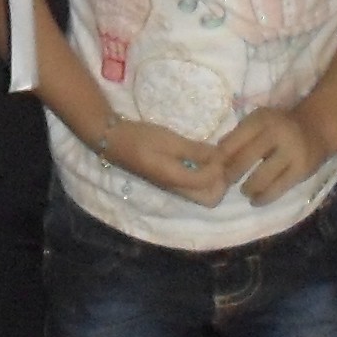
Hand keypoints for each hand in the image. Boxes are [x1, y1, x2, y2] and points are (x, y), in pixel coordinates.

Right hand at [99, 112, 232, 205]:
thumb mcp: (169, 140)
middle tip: (221, 159)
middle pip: (210, 198)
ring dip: (214, 179)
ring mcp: (174, 187)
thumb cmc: (141, 138)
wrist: (115, 141)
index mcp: (177, 179)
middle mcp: (178, 189)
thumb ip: (195, 150)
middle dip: (221, 181)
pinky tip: (202, 158)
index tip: (220, 149)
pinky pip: (195, 186)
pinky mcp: (171, 181)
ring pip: (203, 194)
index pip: (210, 181)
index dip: (219, 166)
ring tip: (213, 158)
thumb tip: (219, 156)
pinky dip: (204, 176)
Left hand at [218, 105, 328, 203]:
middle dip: (231, 175)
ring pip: (261, 178)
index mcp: (260, 119)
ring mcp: (290, 152)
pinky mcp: (301, 169)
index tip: (214, 169)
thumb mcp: (259, 121)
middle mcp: (275, 133)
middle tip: (226, 183)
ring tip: (245, 191)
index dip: (220, 160)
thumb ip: (239, 136)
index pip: (232, 142)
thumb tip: (214, 158)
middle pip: (244, 160)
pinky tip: (256, 200)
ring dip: (248, 188)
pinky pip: (277, 189)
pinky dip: (263, 198)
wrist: (317, 127)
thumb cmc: (280, 126)